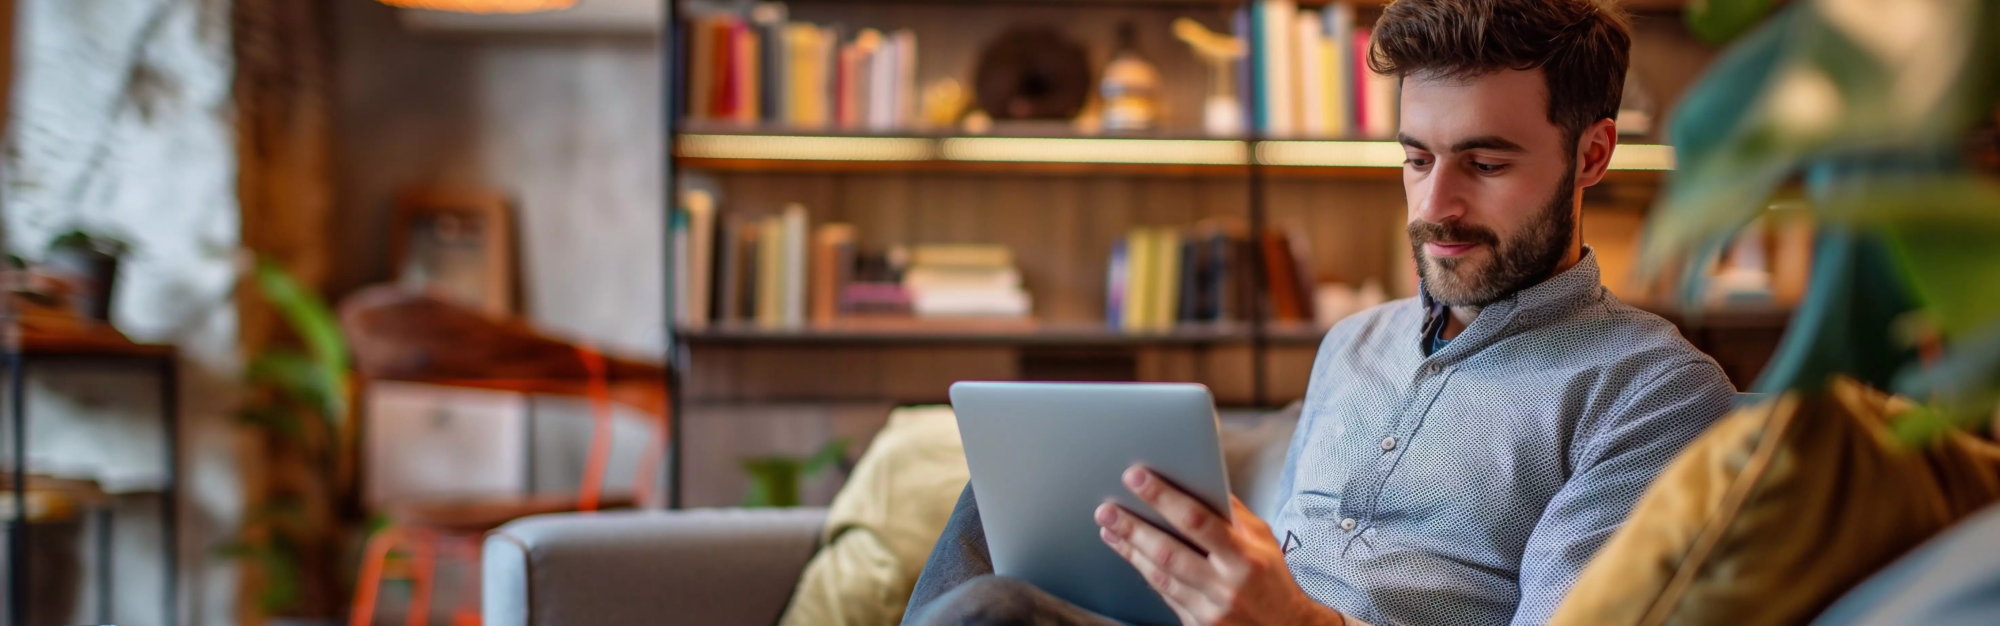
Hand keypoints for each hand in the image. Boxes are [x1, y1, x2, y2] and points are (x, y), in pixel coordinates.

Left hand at [1096, 465, 1345, 625]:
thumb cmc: (1272, 578)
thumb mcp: (1262, 540)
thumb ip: (1231, 512)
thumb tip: (1200, 476)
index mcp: (1244, 556)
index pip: (1197, 520)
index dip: (1163, 497)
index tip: (1136, 477)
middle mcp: (1226, 585)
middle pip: (1169, 552)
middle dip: (1133, 528)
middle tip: (1106, 509)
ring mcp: (1210, 610)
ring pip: (1160, 576)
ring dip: (1130, 550)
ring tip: (1108, 528)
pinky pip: (1165, 595)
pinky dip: (1145, 572)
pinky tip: (1129, 554)